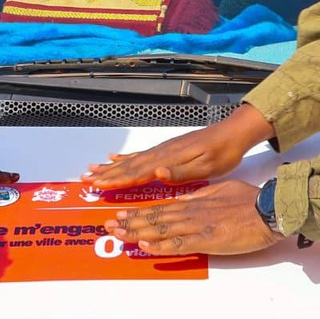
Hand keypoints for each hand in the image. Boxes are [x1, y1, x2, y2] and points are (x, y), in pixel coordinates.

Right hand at [85, 103, 272, 188]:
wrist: (233, 133)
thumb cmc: (223, 153)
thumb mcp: (207, 166)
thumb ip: (181, 171)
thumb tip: (157, 173)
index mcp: (169, 160)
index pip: (138, 172)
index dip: (117, 180)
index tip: (98, 185)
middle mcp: (162, 153)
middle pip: (129, 165)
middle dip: (107, 173)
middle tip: (86, 179)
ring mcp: (164, 150)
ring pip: (132, 160)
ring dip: (112, 166)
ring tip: (94, 169)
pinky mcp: (169, 149)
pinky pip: (142, 154)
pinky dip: (126, 158)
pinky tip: (117, 157)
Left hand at [104, 179, 277, 256]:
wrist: (267, 209)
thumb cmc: (249, 200)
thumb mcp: (220, 190)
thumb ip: (200, 196)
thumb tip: (184, 199)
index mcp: (194, 201)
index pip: (160, 207)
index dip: (138, 212)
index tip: (121, 214)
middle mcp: (190, 213)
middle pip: (154, 218)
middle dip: (129, 222)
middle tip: (109, 226)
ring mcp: (196, 227)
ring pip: (161, 230)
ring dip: (137, 233)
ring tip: (119, 235)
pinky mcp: (206, 240)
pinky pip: (178, 245)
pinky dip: (160, 246)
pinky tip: (145, 247)